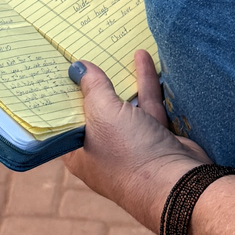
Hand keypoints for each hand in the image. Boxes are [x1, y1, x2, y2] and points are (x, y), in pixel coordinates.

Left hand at [63, 52, 208, 228]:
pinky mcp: (155, 139)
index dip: (61, 95)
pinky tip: (143, 58)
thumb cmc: (127, 152)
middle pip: (94, 111)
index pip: (64, 121)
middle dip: (91, 83)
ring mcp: (131, 145)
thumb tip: (78, 67)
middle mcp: (102, 151)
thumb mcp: (102, 112)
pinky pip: (147, 106)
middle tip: (82, 53)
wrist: (177, 183)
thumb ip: (92, 86)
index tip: (57, 69)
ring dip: (120, 80)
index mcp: (78, 153)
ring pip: (123, 107)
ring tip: (113, 50)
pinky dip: (145, 84)